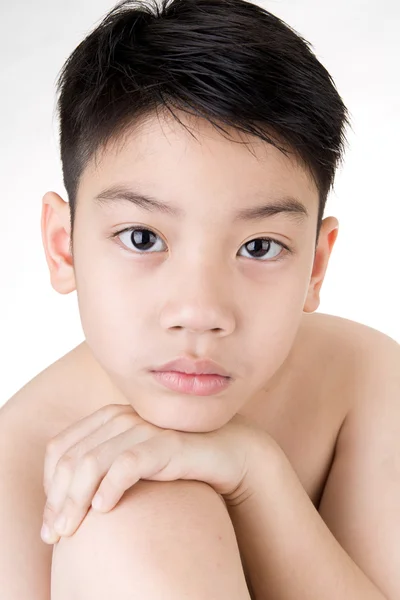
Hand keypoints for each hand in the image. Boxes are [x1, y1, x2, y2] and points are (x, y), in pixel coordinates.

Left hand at [41, 403, 270, 543]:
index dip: (48, 486)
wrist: (224, 455)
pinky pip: (127, 463)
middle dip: (57, 501)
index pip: (59, 449)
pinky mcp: (165, 442)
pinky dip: (110, 487)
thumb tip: (63, 503)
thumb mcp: (131, 465)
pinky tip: (104, 510)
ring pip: (91, 463)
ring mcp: (143, 427)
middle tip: (54, 537)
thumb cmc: (173, 464)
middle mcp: (121, 417)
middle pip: (70, 459)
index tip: (50, 522)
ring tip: (71, 531)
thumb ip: (102, 470)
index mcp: (107, 419)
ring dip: (75, 501)